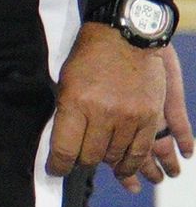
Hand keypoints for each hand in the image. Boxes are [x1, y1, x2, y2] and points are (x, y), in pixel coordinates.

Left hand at [51, 24, 187, 183]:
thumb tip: (63, 145)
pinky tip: (124, 167)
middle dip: (81, 162)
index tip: (56, 169)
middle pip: (91, 156)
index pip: (64, 149)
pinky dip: (131, 161)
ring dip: (107, 162)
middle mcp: (104, 113)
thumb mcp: (66, 83)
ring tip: (101, 161)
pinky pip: (141, 149)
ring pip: (116, 156)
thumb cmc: (89, 59)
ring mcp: (130, 116)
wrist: (127, 36)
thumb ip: (66, 115)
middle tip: (78, 160)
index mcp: (76, 103)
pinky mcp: (150, 116)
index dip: (58, 166)